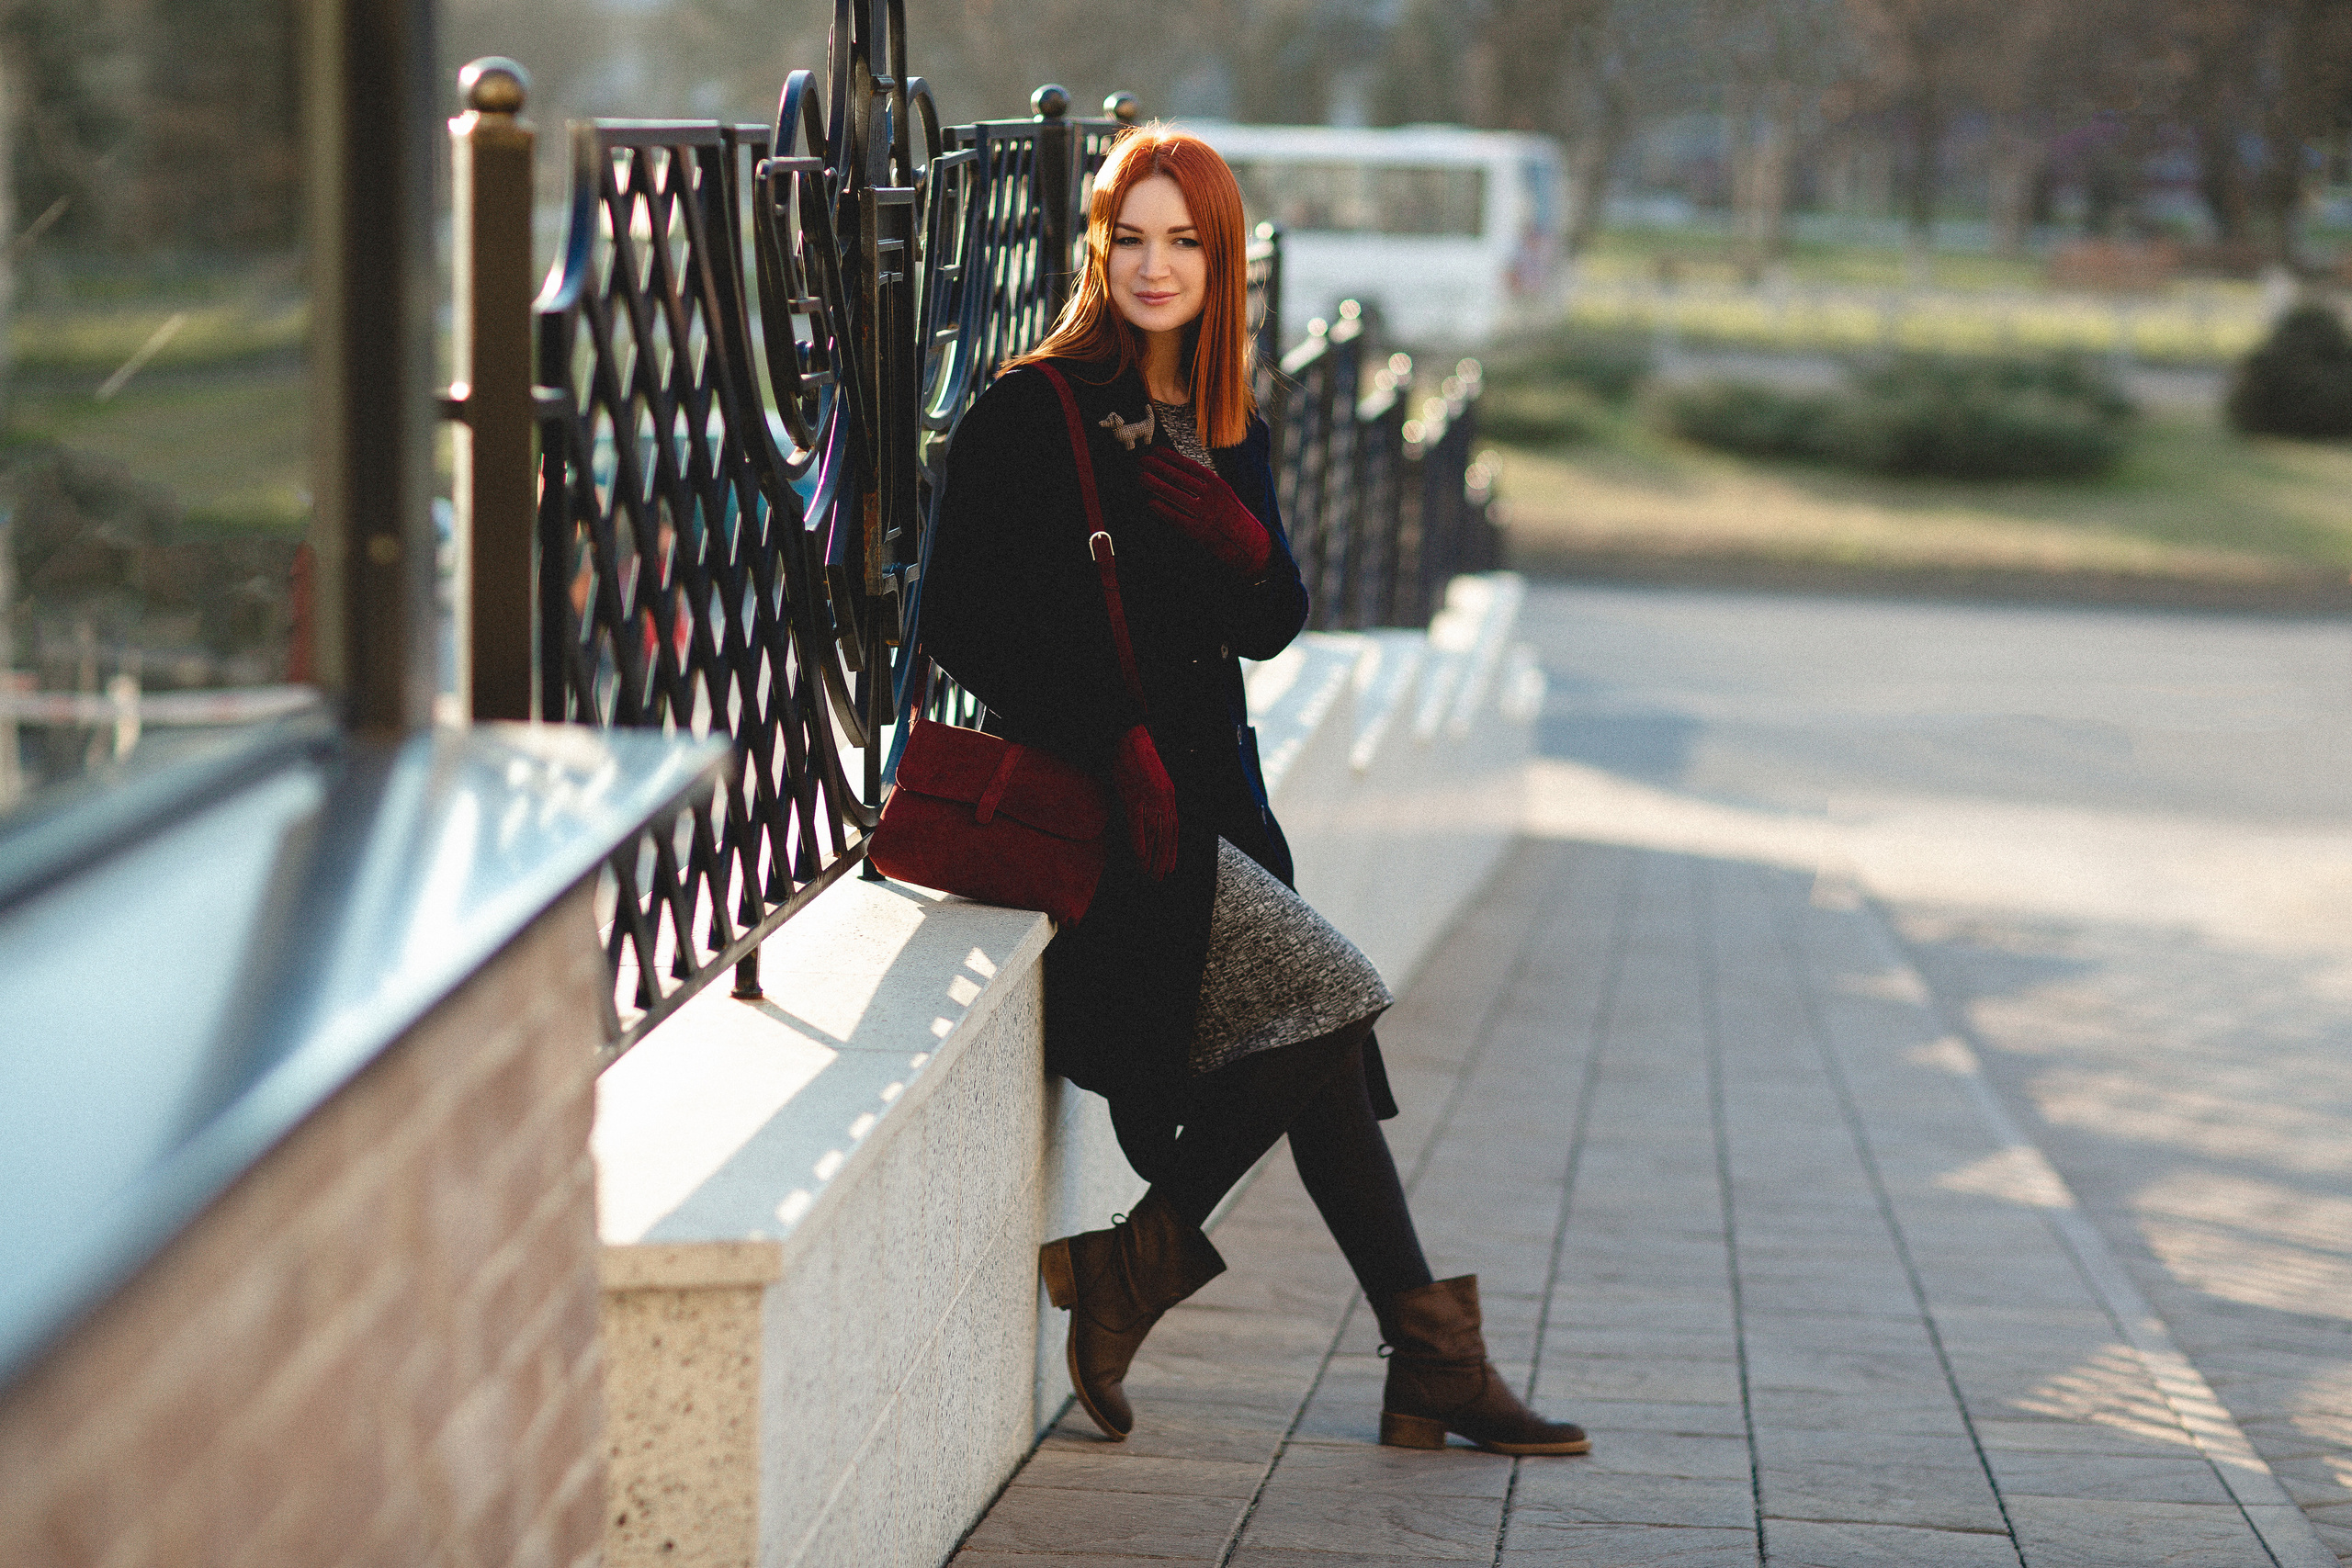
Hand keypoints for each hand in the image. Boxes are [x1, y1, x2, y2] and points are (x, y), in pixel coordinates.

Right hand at [1110, 723, 1177, 879]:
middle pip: (1166, 835)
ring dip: (1152, 855)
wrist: (1130, 738)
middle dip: (1163, 859)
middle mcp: (1163, 799)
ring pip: (1153, 832)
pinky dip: (1139, 839)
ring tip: (1147, 872)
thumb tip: (1150, 819)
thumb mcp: (1151, 781)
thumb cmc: (1137, 760)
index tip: (1170, 867)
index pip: (1174, 829)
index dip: (1172, 850)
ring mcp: (1149, 797)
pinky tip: (1139, 855)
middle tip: (1158, 878)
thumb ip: (1154, 800)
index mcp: (1169, 795)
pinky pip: (1138, 821)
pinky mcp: (1134, 794)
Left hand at [1138, 446, 1271, 576]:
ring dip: (1156, 485)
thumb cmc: (1233, 518)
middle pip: (1180, 478)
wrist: (1250, 544)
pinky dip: (1163, 509)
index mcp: (1218, 485)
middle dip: (1159, 467)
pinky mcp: (1200, 532)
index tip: (1156, 450)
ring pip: (1176, 495)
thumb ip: (1205, 485)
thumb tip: (1179, 472)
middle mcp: (1212, 497)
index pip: (1191, 466)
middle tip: (1142, 461)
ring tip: (1142, 478)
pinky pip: (1177, 518)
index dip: (1171, 457)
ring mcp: (1206, 514)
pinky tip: (1151, 502)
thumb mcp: (1224, 495)